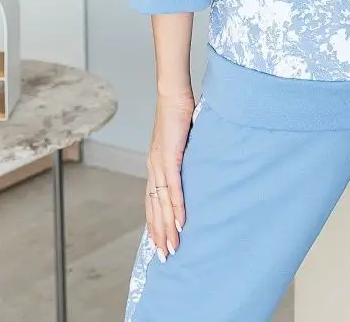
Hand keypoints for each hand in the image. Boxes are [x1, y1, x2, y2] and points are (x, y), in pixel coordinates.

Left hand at [146, 88, 194, 261]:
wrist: (173, 93)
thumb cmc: (178, 113)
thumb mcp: (181, 141)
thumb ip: (184, 156)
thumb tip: (196, 166)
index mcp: (155, 165)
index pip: (152, 201)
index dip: (155, 223)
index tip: (159, 243)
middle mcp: (153, 168)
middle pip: (155, 208)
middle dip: (160, 234)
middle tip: (165, 256)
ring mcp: (160, 164)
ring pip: (163, 203)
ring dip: (167, 227)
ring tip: (172, 248)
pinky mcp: (169, 157)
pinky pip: (174, 188)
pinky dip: (176, 207)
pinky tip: (180, 223)